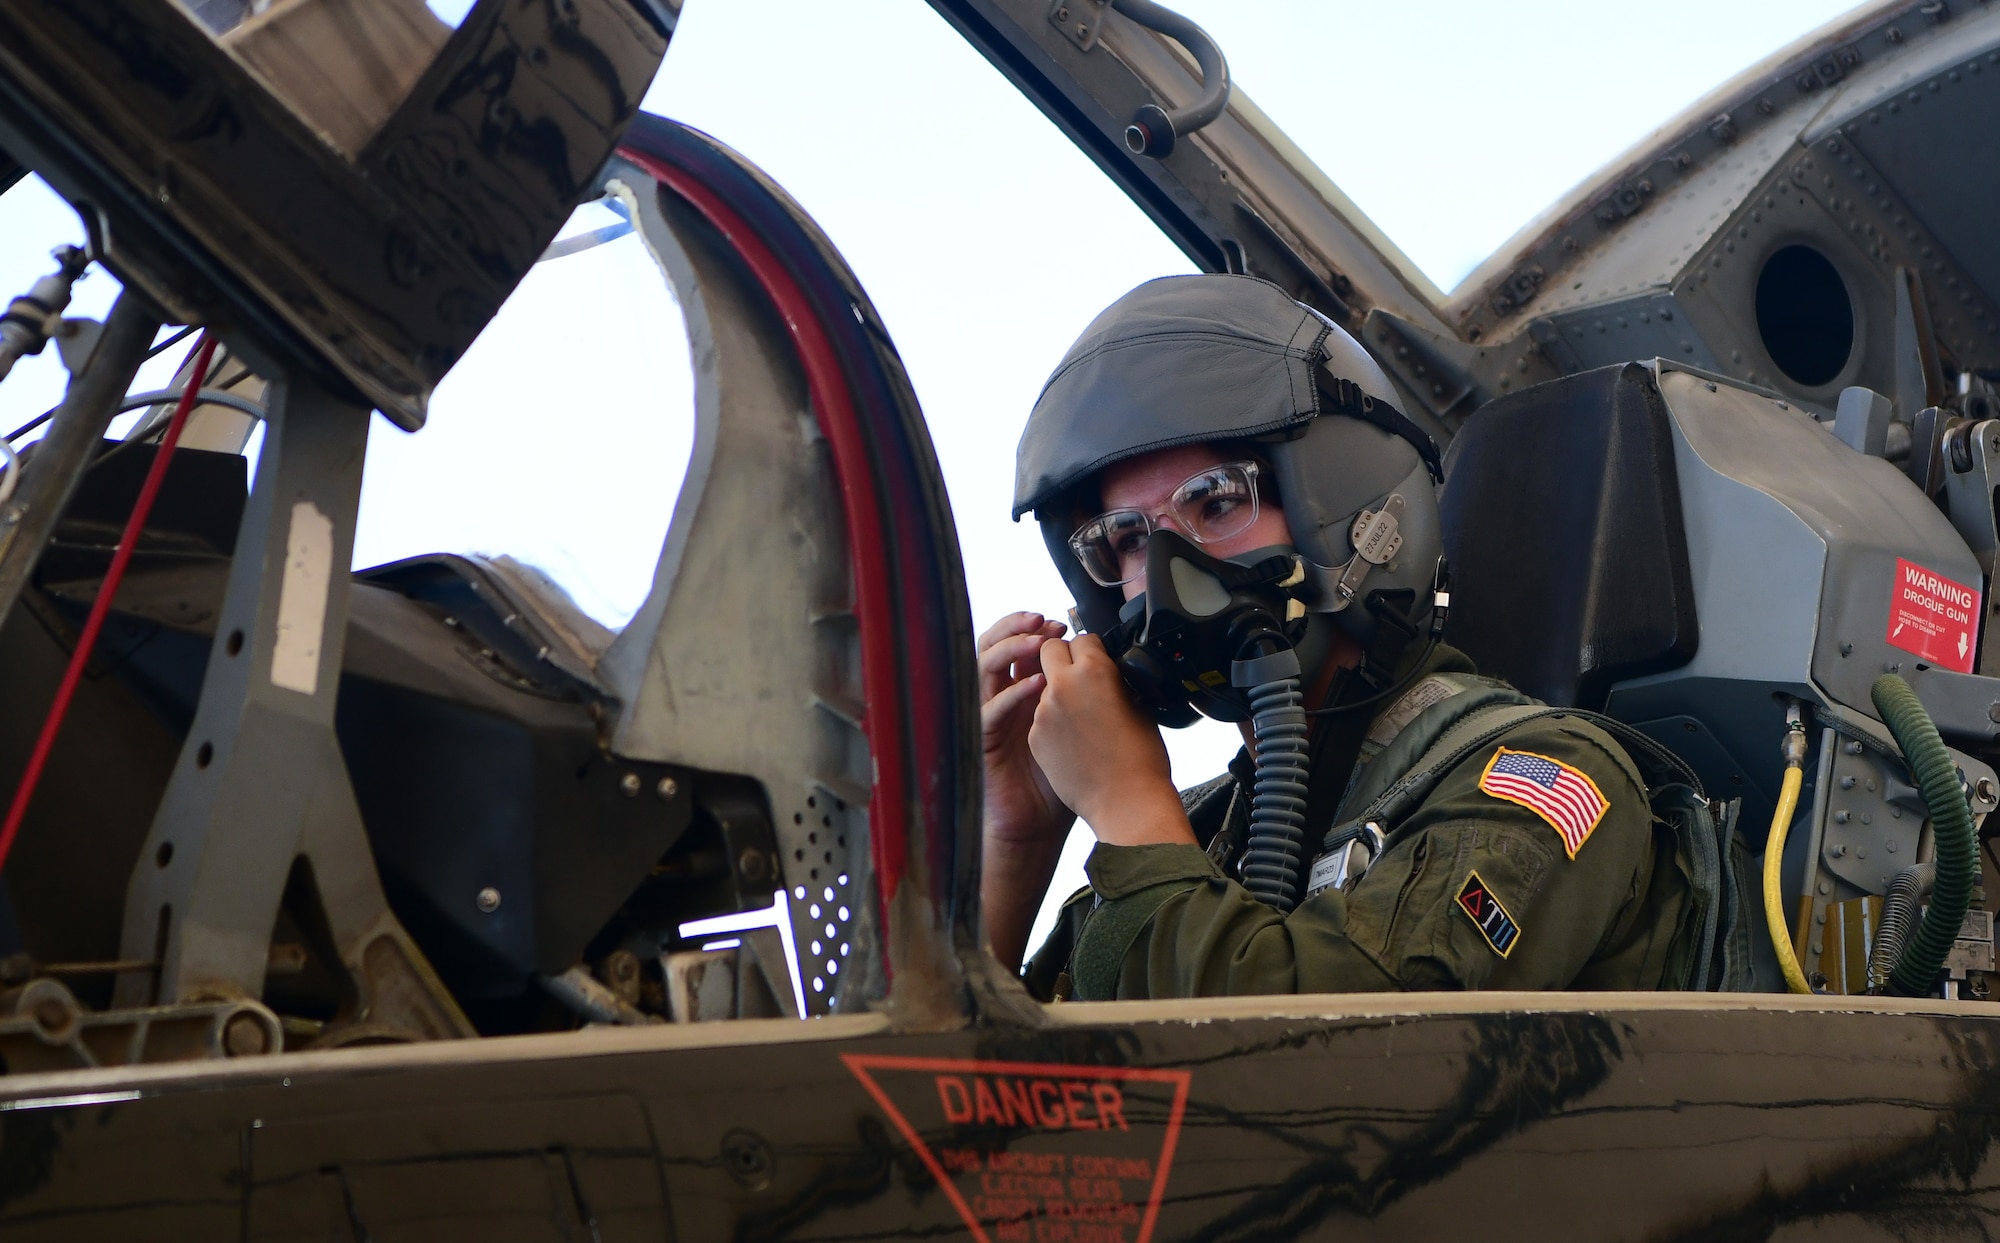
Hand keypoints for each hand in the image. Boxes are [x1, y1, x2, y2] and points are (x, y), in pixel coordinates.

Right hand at [978, 612, 1075, 969]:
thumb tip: (1115, 660)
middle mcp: (1004, 698)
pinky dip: (1011, 694)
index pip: (1022, 644)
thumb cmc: (1071, 779)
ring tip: (1036, 642)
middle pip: (996, 645)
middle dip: (1019, 627)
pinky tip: (1033, 687)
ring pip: (984, 667)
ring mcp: (991, 718)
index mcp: (1027, 690)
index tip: (1064, 623)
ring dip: (1010, 649)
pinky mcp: (985, 743)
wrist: (1047, 826)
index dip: (1039, 630)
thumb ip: (1090, 694)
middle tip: (1045, 622)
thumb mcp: (1086, 725)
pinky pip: (988, 711)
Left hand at [1029, 635, 1193, 848]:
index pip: (1081, 638)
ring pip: (1042, 684)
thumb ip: (1115, 680)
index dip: (1091, 649)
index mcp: (1093, 670)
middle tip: (1079, 677)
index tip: (1097, 660)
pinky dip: (1053, 721)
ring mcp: (1044, 712)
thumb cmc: (1141, 758)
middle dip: (1062, 657)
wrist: (1126, 801)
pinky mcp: (1035, 737)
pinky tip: (1074, 739)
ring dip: (1058, 691)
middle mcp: (1062, 686)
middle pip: (1049, 650)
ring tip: (1083, 718)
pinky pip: (1040, 715)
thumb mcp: (1139, 704)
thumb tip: (1107, 671)